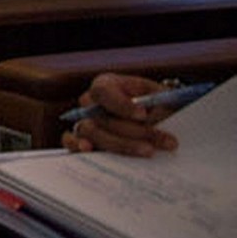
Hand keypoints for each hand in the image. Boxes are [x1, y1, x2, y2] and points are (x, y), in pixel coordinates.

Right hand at [60, 73, 179, 156]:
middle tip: (166, 141)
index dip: (121, 104)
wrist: (158, 122)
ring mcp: (84, 122)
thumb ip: (157, 105)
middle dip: (135, 132)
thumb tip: (153, 118)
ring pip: (90, 132)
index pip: (103, 91)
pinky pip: (70, 142)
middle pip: (100, 118)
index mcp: (106, 84)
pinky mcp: (80, 141)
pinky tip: (91, 151)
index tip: (143, 114)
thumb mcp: (161, 98)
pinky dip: (77, 147)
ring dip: (121, 145)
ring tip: (150, 152)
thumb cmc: (158, 107)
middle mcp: (90, 103)